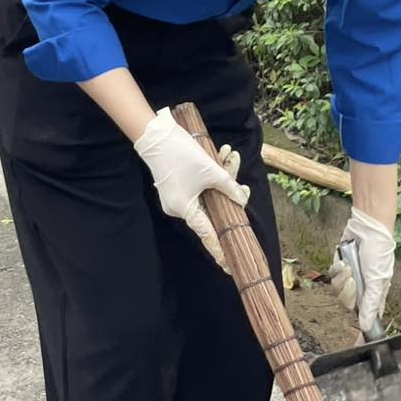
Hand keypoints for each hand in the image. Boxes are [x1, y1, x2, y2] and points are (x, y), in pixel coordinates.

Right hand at [134, 108, 249, 269]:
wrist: (156, 135)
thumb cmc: (182, 155)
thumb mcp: (211, 171)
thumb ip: (229, 187)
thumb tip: (242, 199)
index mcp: (185, 209)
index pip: (207, 235)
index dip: (219, 250)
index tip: (228, 266)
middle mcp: (179, 207)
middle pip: (211, 210)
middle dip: (228, 196)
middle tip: (244, 188)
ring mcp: (176, 197)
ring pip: (206, 195)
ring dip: (220, 179)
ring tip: (230, 156)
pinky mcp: (176, 185)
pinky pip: (198, 187)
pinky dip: (210, 176)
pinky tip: (221, 155)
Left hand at [328, 208, 395, 333]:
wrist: (367, 229)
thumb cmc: (379, 253)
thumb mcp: (377, 280)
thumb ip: (370, 303)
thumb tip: (365, 325)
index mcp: (374, 295)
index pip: (367, 319)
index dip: (361, 331)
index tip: (357, 344)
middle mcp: (361, 289)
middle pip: (348, 305)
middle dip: (349, 292)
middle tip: (355, 280)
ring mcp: (350, 279)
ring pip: (338, 291)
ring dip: (343, 279)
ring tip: (351, 268)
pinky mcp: (339, 268)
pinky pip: (333, 277)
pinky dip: (338, 269)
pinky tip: (345, 261)